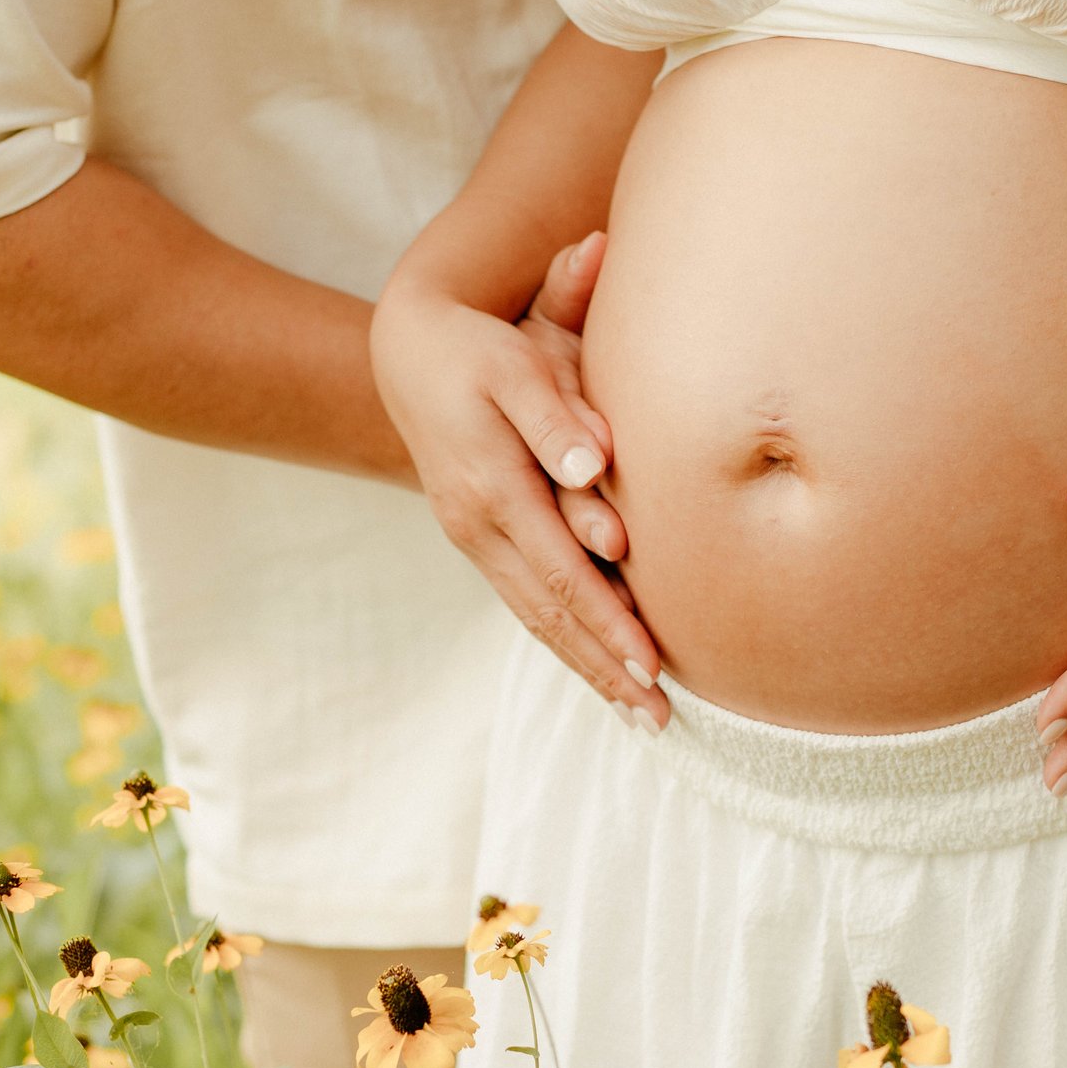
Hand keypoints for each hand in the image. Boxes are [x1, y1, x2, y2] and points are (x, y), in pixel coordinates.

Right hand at [371, 231, 667, 726]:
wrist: (409, 348)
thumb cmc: (480, 349)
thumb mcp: (517, 365)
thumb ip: (556, 415)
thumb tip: (594, 466)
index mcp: (493, 488)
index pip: (561, 574)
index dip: (609, 623)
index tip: (654, 667)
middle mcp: (478, 526)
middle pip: (549, 614)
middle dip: (604, 668)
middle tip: (657, 719)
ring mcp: (473, 537)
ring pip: (536, 617)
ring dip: (587, 667)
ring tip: (637, 714)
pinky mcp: (478, 538)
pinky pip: (525, 601)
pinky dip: (564, 640)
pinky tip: (596, 666)